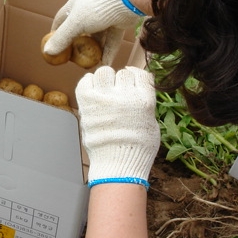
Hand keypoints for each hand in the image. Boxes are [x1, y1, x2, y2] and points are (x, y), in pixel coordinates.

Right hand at [43, 0, 144, 65]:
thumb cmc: (98, 7)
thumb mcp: (76, 23)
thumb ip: (63, 38)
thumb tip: (47, 52)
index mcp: (75, 6)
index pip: (60, 21)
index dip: (56, 34)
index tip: (53, 48)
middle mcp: (88, 11)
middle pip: (79, 32)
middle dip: (76, 46)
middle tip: (73, 60)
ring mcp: (103, 17)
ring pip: (96, 38)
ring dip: (93, 51)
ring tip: (91, 64)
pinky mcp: (117, 23)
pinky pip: (110, 40)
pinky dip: (108, 52)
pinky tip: (105, 64)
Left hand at [75, 66, 160, 186]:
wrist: (117, 165)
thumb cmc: (137, 150)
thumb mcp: (152, 124)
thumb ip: (145, 104)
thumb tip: (139, 89)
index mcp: (144, 100)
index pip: (140, 74)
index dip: (135, 77)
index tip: (131, 81)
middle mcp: (125, 96)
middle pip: (122, 73)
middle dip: (120, 83)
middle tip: (116, 95)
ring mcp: (104, 99)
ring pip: (104, 72)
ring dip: (104, 81)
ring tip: (103, 93)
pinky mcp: (87, 103)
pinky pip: (85, 80)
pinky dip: (88, 84)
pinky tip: (92, 93)